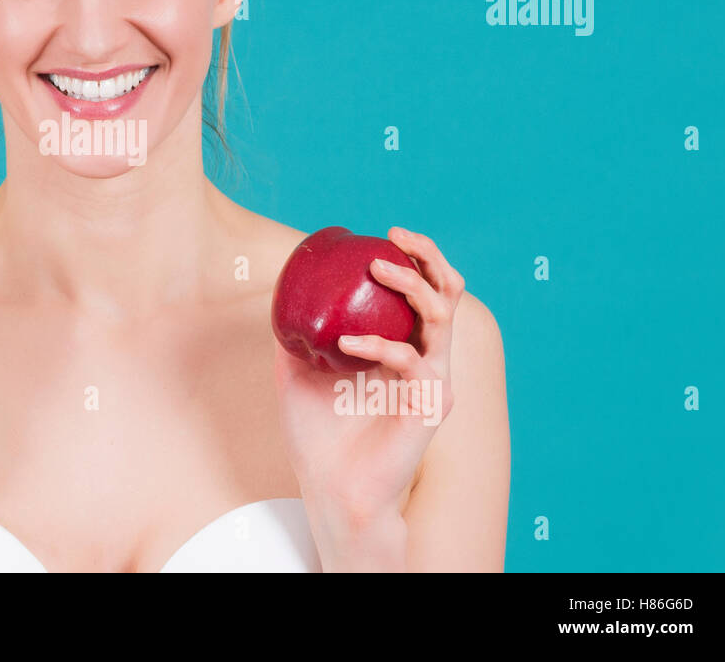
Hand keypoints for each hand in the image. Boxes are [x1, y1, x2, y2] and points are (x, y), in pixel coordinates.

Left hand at [273, 226, 463, 540]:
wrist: (331, 490)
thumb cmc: (317, 435)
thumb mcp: (295, 372)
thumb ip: (294, 335)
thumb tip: (276, 292)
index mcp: (403, 349)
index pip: (425, 291)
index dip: (416, 257)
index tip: (385, 234)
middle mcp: (426, 360)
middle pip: (448, 293)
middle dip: (428, 256)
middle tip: (395, 237)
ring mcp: (432, 382)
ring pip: (442, 317)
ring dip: (411, 286)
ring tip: (377, 270)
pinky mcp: (429, 405)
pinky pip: (412, 360)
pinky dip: (380, 344)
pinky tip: (347, 344)